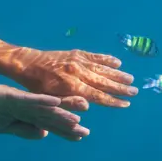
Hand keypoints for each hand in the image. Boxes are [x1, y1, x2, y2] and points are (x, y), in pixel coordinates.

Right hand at [0, 83, 89, 140]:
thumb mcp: (3, 126)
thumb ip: (23, 129)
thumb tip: (44, 134)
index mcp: (23, 113)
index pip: (47, 123)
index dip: (63, 130)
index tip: (80, 136)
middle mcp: (24, 104)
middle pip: (49, 115)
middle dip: (67, 124)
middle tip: (86, 132)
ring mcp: (18, 99)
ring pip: (43, 107)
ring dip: (60, 111)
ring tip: (78, 118)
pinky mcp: (10, 94)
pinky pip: (29, 98)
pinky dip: (42, 100)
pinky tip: (56, 102)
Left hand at [10, 48, 136, 108]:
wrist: (27, 64)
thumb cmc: (36, 86)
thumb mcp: (49, 99)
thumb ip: (68, 103)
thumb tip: (87, 107)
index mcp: (71, 86)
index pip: (97, 96)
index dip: (113, 101)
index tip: (126, 104)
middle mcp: (77, 72)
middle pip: (103, 82)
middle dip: (120, 88)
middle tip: (135, 92)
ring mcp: (77, 61)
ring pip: (102, 68)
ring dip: (117, 74)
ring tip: (130, 79)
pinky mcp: (75, 53)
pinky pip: (94, 56)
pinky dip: (106, 59)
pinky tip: (117, 63)